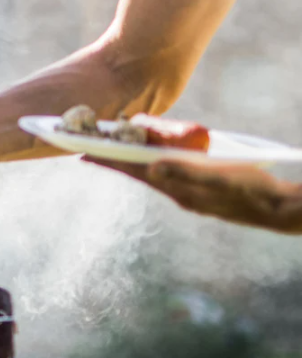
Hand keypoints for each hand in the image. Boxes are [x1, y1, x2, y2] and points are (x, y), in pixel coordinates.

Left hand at [83, 156, 301, 233]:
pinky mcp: (200, 192)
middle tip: (87, 149)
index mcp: (177, 188)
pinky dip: (154, 165)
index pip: (134, 170)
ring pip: (152, 174)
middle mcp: (178, 192)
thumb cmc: (250, 189)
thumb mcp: (218, 178)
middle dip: (113, 160)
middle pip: (137, 172)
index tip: (80, 152)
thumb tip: (152, 168)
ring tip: (113, 151)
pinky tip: (155, 160)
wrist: (277, 209)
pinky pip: (169, 175)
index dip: (108, 160)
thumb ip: (186, 172)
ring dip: (132, 162)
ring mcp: (189, 194)